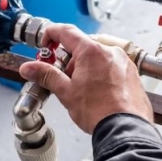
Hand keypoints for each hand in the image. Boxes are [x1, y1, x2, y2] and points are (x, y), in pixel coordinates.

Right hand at [19, 24, 153, 134]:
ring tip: (81, 89)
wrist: (124, 129)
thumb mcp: (65, 92)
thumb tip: (29, 68)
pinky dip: (101, 73)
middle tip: (62, 76)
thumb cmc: (98, 111)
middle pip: (83, 46)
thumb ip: (46, 75)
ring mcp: (124, 62)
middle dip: (69, 58)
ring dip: (85, 67)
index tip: (45, 44)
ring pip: (98, 56)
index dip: (51, 34)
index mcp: (92, 51)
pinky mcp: (132, 73)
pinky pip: (112, 66)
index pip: (66, 32)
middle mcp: (110, 52)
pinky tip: (97, 92)